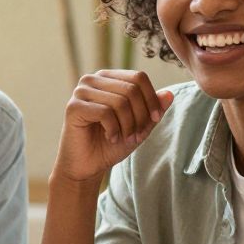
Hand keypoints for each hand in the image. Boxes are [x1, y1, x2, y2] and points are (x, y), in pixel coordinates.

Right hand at [52, 70, 174, 183]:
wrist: (87, 166)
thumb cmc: (111, 144)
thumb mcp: (140, 125)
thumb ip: (154, 109)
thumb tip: (169, 94)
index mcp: (108, 78)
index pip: (138, 77)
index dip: (152, 99)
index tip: (154, 120)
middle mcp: (93, 79)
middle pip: (131, 89)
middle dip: (141, 116)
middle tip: (137, 136)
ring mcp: (81, 92)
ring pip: (120, 101)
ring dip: (129, 126)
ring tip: (125, 139)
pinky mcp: (73, 107)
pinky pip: (105, 112)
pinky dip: (114, 130)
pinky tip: (112, 138)